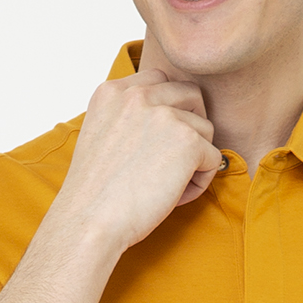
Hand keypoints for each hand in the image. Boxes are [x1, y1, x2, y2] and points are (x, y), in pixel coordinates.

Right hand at [50, 63, 220, 256]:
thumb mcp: (99, 137)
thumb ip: (126, 118)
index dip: (169, 109)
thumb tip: (165, 124)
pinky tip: (175, 197)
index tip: (160, 141)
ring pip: (205, 128)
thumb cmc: (93, 194)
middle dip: (192, 125)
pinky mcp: (187, 141)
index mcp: (112, 91)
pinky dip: (201, 182)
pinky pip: (213, 158)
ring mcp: (164, 115)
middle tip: (178, 160)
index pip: (159, 80)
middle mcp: (138, 95)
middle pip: (190, 94)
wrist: (88, 221)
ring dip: (195, 159)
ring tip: (170, 186)